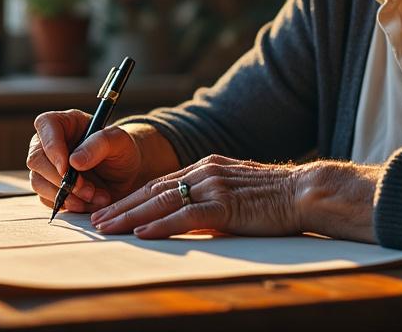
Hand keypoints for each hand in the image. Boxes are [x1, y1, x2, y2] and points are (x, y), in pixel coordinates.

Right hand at [26, 110, 146, 213]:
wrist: (126, 175)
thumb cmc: (122, 150)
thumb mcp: (119, 141)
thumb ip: (99, 144)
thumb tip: (73, 161)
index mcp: (64, 122)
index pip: (45, 125)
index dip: (52, 148)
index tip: (67, 169)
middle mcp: (49, 143)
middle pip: (36, 159)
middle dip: (61, 180)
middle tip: (88, 190)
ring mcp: (47, 167)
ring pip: (38, 182)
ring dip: (66, 196)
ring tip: (94, 197)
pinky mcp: (50, 188)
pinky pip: (48, 200)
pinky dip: (69, 205)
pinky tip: (90, 203)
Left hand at [91, 155, 300, 238]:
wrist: (306, 192)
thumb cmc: (276, 197)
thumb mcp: (235, 192)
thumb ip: (211, 200)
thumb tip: (191, 218)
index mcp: (205, 167)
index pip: (158, 183)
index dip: (131, 198)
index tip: (110, 210)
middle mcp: (204, 172)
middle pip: (152, 190)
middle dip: (121, 207)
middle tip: (96, 220)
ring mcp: (212, 186)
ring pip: (162, 202)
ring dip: (131, 217)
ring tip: (107, 228)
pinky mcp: (224, 205)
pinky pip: (185, 216)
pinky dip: (160, 225)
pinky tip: (141, 234)